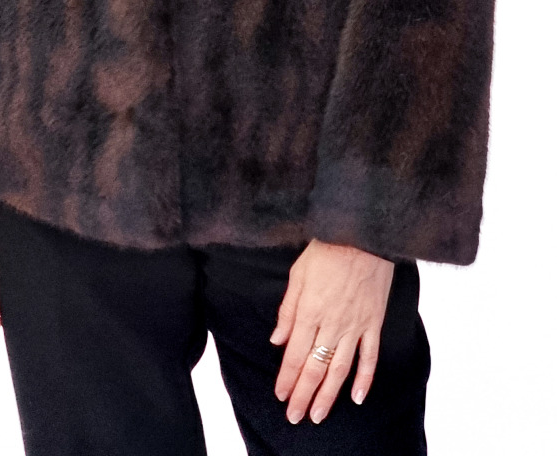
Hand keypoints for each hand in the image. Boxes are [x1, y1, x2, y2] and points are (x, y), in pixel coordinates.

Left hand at [269, 238, 393, 423]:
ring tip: (319, 414)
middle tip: (295, 416)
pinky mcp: (374, 322)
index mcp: (310, 311)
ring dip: (329, 394)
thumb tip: (277, 339)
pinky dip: (364, 378)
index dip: (287, 377)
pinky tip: (357, 397)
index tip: (280, 395)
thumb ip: (287, 309)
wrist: (363, 235)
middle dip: (303, 394)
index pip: (295, 354)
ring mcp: (355, 325)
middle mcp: (332, 323)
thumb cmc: (327, 250)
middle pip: (315, 367)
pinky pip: (370, 356)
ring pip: (340, 368)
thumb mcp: (298, 273)